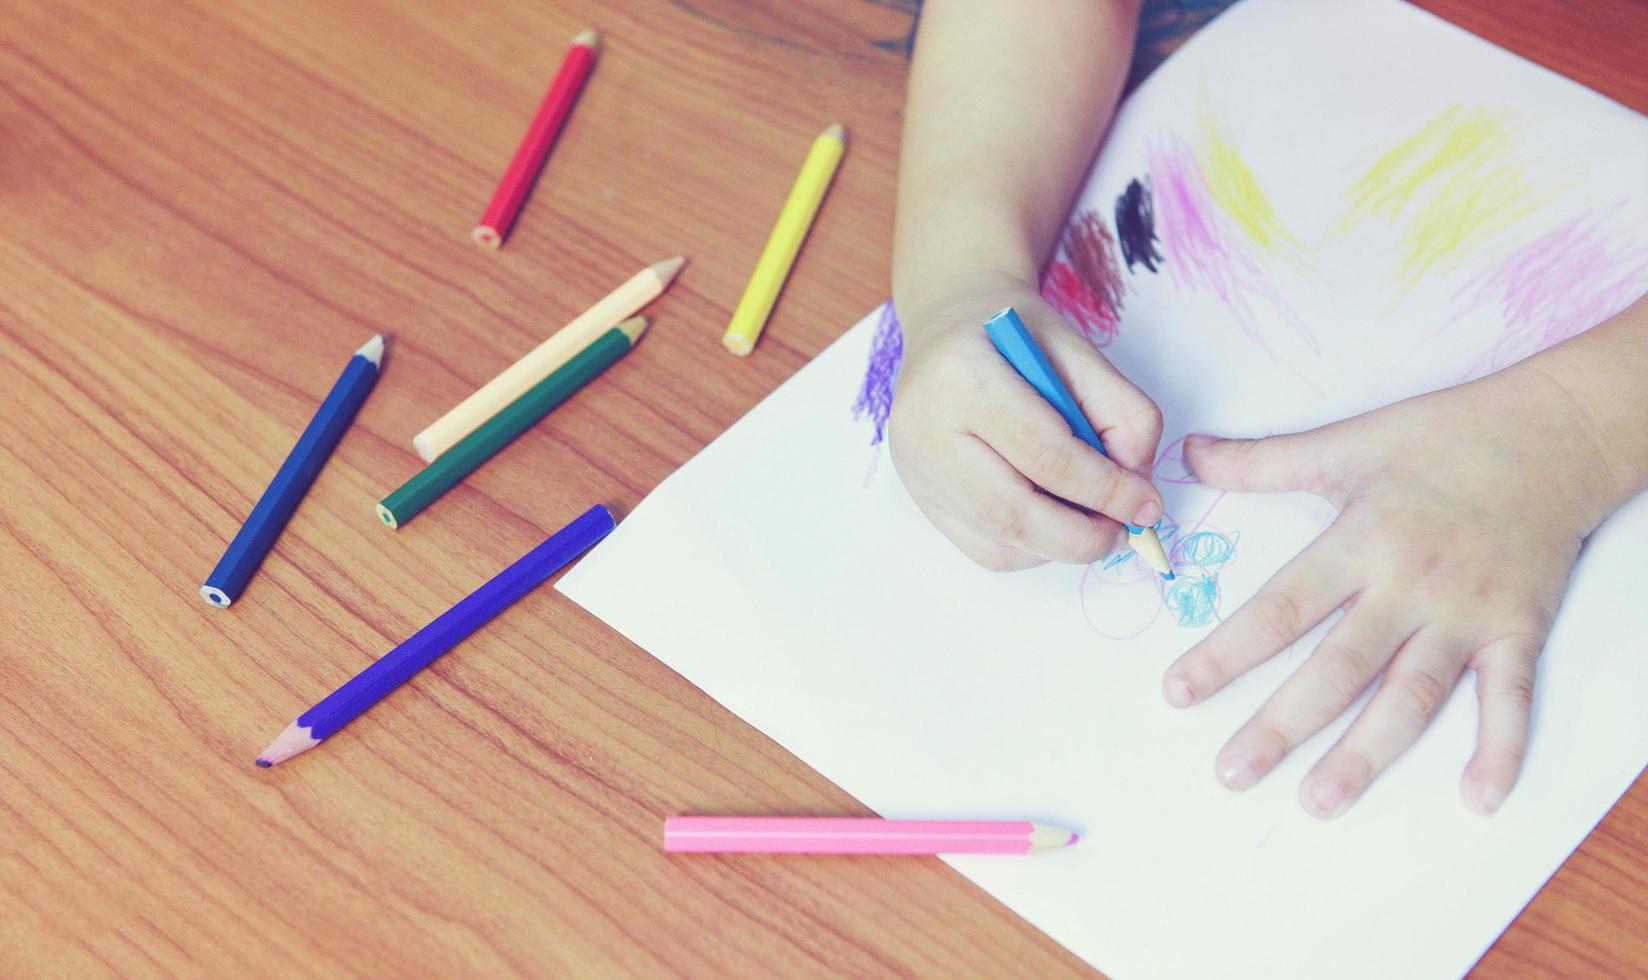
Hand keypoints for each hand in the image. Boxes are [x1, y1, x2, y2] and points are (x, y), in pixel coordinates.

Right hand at [888, 270, 1164, 570]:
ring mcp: (916, 471)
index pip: (1044, 454)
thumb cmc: (1015, 338)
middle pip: (1011, 513)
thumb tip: (1136, 484)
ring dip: (1059, 546)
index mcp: (964, 377)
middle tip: (1123, 532)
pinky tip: (1053, 522)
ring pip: (999, 542)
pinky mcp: (921, 498)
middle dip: (1081, 536)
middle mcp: (925, 430)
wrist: (949, 327)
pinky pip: (985, 549)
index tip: (1147, 505)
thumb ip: (1122, 411)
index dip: (1105, 490)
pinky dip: (1032, 550)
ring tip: (1093, 523)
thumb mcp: (1079, 351)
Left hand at [1161, 367, 1619, 817]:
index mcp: (1359, 542)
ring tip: (1319, 800)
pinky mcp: (1517, 629)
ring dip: (1366, 753)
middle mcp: (1409, 587)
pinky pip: (1509, 698)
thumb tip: (1189, 455)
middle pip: (1336, 668)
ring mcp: (1466, 614)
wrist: (1552, 432)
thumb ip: (1263, 460)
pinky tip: (1477, 799)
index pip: (1280, 609)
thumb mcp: (1346, 442)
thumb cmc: (1443, 436)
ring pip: (1411, 696)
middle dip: (1281, 724)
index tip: (1179, 692)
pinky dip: (1499, 749)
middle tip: (1232, 772)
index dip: (1226, 653)